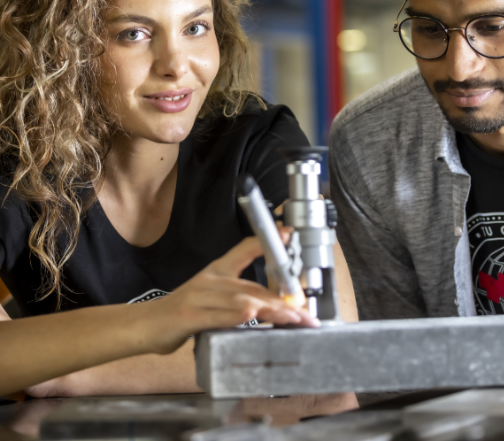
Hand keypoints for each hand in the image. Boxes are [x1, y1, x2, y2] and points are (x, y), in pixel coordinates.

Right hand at [142, 236, 318, 354]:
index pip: (244, 250)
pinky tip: (250, 316)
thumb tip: (270, 302)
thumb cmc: (183, 311)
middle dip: (281, 300)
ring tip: (291, 317)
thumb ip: (239, 294)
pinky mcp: (188, 316)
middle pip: (251, 286)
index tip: (289, 233)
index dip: (267, 241)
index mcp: (217, 271)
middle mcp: (210, 280)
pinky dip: (234, 316)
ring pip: (239, 300)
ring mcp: (198, 297)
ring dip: (268, 309)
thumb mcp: (212, 292)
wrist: (146, 323)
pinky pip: (215, 315)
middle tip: (304, 309)